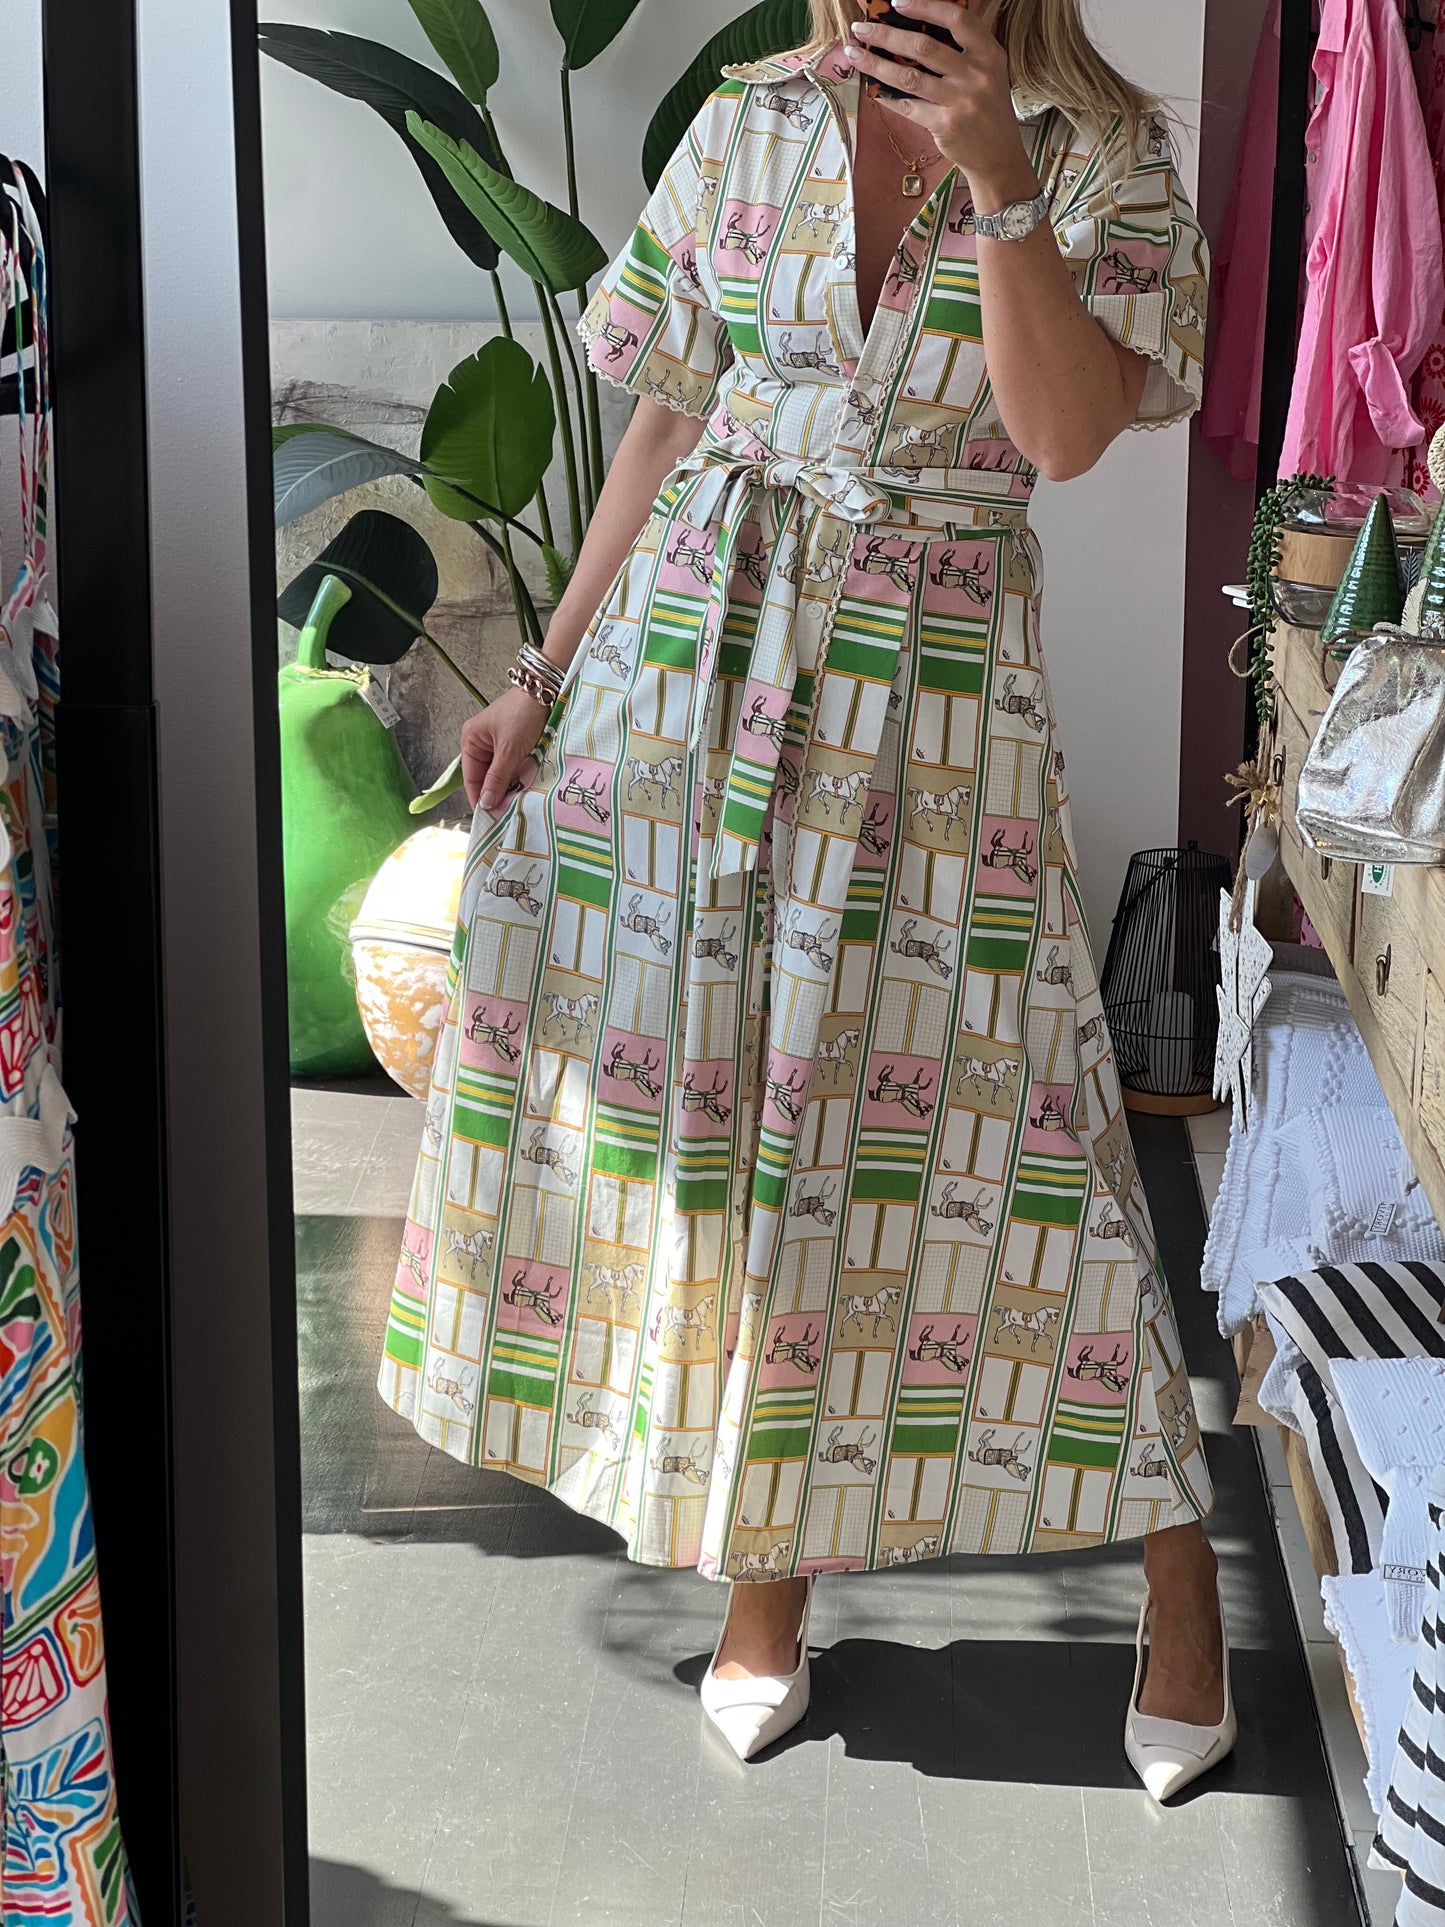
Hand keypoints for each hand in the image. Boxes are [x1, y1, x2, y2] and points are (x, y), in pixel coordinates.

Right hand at [461, 685, 548, 811]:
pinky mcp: (512, 743)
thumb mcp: (509, 750)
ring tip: (516, 803)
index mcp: (470, 741)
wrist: (544, 692)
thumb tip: (486, 803)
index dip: (479, 798)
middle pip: (485, 777)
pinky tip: (523, 787)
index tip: (489, 818)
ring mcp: (496, 742)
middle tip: (506, 814)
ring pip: (499, 773)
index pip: (471, 778)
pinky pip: (510, 765)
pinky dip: (516, 776)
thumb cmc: (522, 715)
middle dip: (495, 793)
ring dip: (508, 786)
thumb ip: (497, 778)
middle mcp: (480, 742)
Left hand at [843, 0, 1039, 210]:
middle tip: (861, 29)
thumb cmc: (987, 109)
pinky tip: (871, 87)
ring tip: (855, 54)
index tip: (898, 3)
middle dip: (886, 35)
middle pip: (924, 46)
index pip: (956, 19)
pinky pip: (908, 106)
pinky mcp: (945, 125)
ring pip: (909, 76)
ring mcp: (960, 101)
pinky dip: (886, 95)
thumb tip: (918, 28)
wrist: (998, 156)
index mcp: (989, 54)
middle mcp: (977, 75)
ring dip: (876, 64)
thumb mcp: (988, 72)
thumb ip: (963, 50)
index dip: (926, 6)